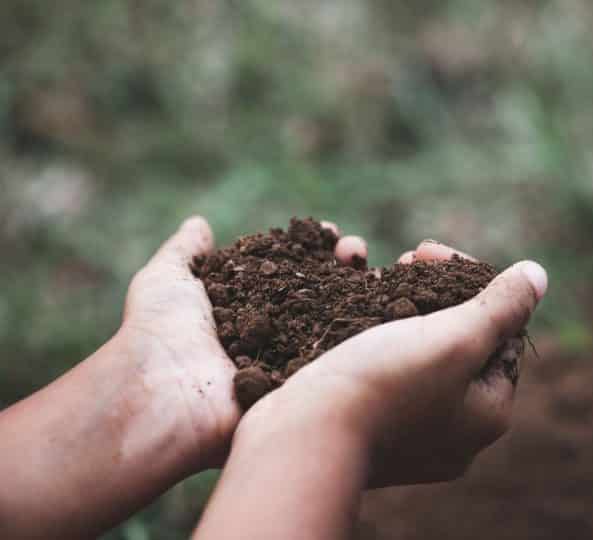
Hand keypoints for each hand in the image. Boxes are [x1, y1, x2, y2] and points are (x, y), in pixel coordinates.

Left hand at [119, 216, 366, 467]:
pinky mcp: (303, 389)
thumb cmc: (159, 335)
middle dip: (341, 267)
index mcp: (240, 308)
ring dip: (360, 295)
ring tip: (381, 272)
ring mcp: (288, 363)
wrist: (165, 399)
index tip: (327, 231)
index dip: (307, 250)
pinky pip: (340, 359)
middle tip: (356, 248)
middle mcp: (268, 334)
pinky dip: (365, 335)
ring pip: (335, 323)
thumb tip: (199, 222)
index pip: (285, 270)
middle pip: (316, 293)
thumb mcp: (165, 280)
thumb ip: (185, 251)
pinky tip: (386, 308)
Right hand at [239, 240, 547, 486]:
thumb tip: (538, 275)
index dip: (471, 284)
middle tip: (406, 257)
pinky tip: (352, 301)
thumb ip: (501, 308)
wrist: (299, 438)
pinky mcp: (369, 428)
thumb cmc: (382, 384)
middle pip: (458, 342)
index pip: (499, 335)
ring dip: (402, 303)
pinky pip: (383, 369)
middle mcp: (453, 430)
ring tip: (378, 271)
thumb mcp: (453, 338)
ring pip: (417, 352)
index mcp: (486, 413)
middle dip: (434, 291)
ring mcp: (409, 434)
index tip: (428, 252)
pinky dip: (372, 332)